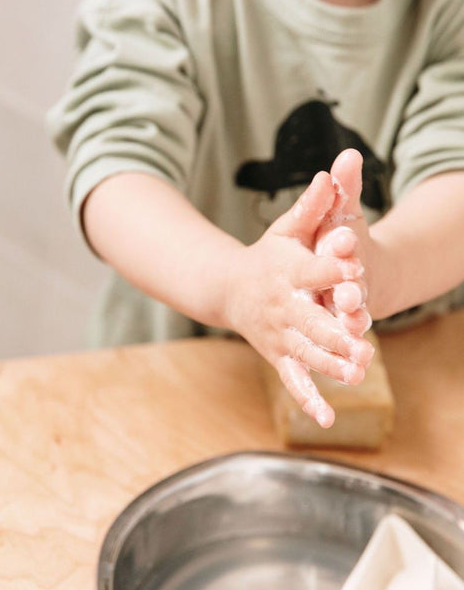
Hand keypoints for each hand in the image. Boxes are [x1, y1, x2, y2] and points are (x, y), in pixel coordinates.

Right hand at [222, 169, 374, 427]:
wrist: (227, 288)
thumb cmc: (266, 256)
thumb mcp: (286, 229)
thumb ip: (312, 206)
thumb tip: (330, 171)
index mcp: (288, 271)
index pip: (312, 269)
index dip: (331, 266)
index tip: (352, 264)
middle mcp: (284, 306)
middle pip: (311, 320)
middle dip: (335, 332)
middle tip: (362, 343)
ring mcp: (280, 334)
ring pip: (307, 353)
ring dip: (331, 365)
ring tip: (358, 373)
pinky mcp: (278, 355)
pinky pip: (293, 380)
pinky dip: (308, 399)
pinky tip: (328, 418)